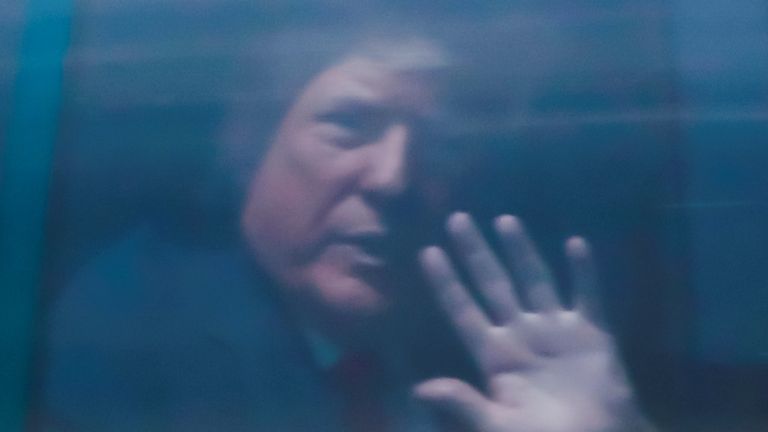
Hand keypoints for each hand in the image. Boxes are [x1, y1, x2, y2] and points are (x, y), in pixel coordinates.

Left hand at [415, 213, 652, 431]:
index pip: (463, 311)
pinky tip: (575, 243)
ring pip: (534, 280)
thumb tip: (419, 390)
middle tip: (456, 218)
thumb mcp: (499, 425)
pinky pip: (586, 295)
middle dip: (475, 253)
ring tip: (504, 220)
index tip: (428, 252)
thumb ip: (463, 404)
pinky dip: (582, 271)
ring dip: (520, 251)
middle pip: (492, 284)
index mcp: (496, 357)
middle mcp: (521, 335)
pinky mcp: (592, 334)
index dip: (446, 283)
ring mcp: (556, 331)